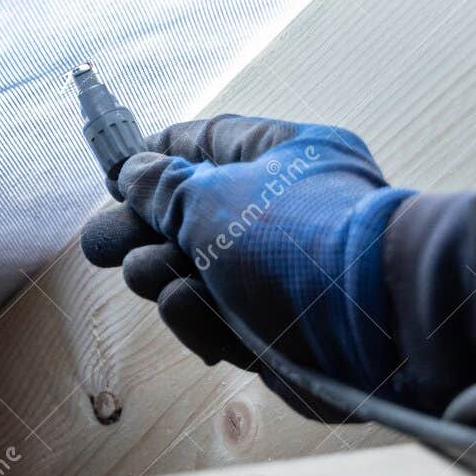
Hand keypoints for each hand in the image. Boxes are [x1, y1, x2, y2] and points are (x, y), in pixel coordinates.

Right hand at [80, 115, 413, 414]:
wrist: (376, 332)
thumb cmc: (295, 241)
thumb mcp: (212, 198)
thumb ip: (161, 187)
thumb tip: (133, 170)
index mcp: (283, 156)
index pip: (208, 142)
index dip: (155, 155)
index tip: (113, 174)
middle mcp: (283, 211)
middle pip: (193, 214)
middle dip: (142, 229)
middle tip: (99, 245)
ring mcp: (281, 275)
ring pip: (197, 272)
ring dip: (164, 273)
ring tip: (150, 274)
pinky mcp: (276, 333)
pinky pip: (218, 318)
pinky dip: (198, 315)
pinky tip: (186, 306)